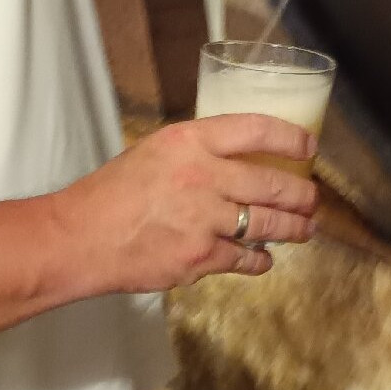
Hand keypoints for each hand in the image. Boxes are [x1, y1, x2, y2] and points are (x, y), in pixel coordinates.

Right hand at [51, 115, 318, 293]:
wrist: (78, 238)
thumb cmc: (112, 192)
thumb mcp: (159, 149)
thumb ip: (201, 150)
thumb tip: (242, 155)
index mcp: (191, 141)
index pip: (258, 129)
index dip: (292, 137)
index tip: (309, 145)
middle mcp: (203, 176)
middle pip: (274, 183)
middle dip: (303, 194)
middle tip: (312, 198)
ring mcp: (204, 219)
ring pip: (269, 224)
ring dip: (294, 227)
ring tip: (306, 227)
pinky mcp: (200, 257)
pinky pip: (245, 258)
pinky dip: (260, 260)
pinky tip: (265, 258)